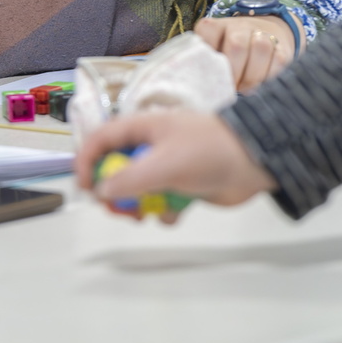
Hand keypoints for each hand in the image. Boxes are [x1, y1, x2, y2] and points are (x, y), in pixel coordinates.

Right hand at [73, 110, 277, 207]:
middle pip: (116, 170)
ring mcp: (168, 167)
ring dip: (140, 206)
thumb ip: (129, 179)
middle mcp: (151, 146)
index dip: (87, 161)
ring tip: (148, 214)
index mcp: (143, 128)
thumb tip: (101, 192)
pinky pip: (161, 203)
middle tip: (119, 212)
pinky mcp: (183, 186)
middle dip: (114, 193)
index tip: (85, 188)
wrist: (256, 162)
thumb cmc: (209, 151)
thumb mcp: (164, 163)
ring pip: (138, 191)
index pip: (101, 140)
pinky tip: (177, 211)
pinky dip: (165, 211)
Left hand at [192, 15, 295, 91]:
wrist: (266, 33)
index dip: (208, 54)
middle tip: (231, 88)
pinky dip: (269, 77)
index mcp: (217, 26)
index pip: (207, 30)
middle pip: (237, 44)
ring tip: (246, 89)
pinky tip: (262, 84)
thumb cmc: (231, 54)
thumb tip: (203, 90)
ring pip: (260, 48)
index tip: (211, 73)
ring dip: (252, 76)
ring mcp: (262, 33)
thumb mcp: (215, 54)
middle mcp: (239, 26)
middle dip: (234, 72)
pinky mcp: (281, 47)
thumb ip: (207, 66)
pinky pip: (279, 60)